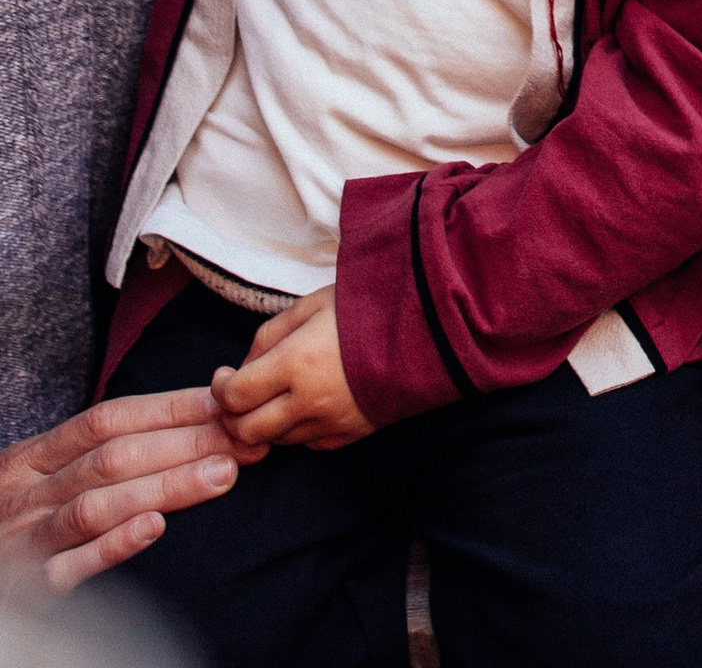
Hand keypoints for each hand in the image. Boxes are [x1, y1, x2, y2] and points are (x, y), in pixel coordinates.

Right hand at [0, 389, 251, 597]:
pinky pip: (68, 568)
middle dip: (186, 444)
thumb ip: (104, 447)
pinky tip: (155, 529)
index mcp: (36, 456)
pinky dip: (112, 547)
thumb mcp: (47, 472)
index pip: (110, 418)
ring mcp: (25, 539)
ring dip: (165, 487)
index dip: (171, 408)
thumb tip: (197, 411)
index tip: (227, 402)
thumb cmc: (21, 512)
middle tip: (245, 440)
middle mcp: (29, 493)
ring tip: (223, 474)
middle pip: (113, 458)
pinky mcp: (26, 587)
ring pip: (97, 506)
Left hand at [210, 288, 372, 452]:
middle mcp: (309, 401)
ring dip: (267, 423)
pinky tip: (309, 407)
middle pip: (247, 431)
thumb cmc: (371, 305)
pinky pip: (312, 445)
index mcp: (296, 363)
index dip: (221, 388)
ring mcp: (333, 422)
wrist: (433, 324)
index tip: (226, 374)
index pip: (234, 397)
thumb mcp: (314, 303)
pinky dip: (300, 431)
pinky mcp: (355, 432)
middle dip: (235, 415)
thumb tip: (246, 365)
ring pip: (277, 442)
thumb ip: (270, 334)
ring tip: (278, 396)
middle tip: (243, 393)